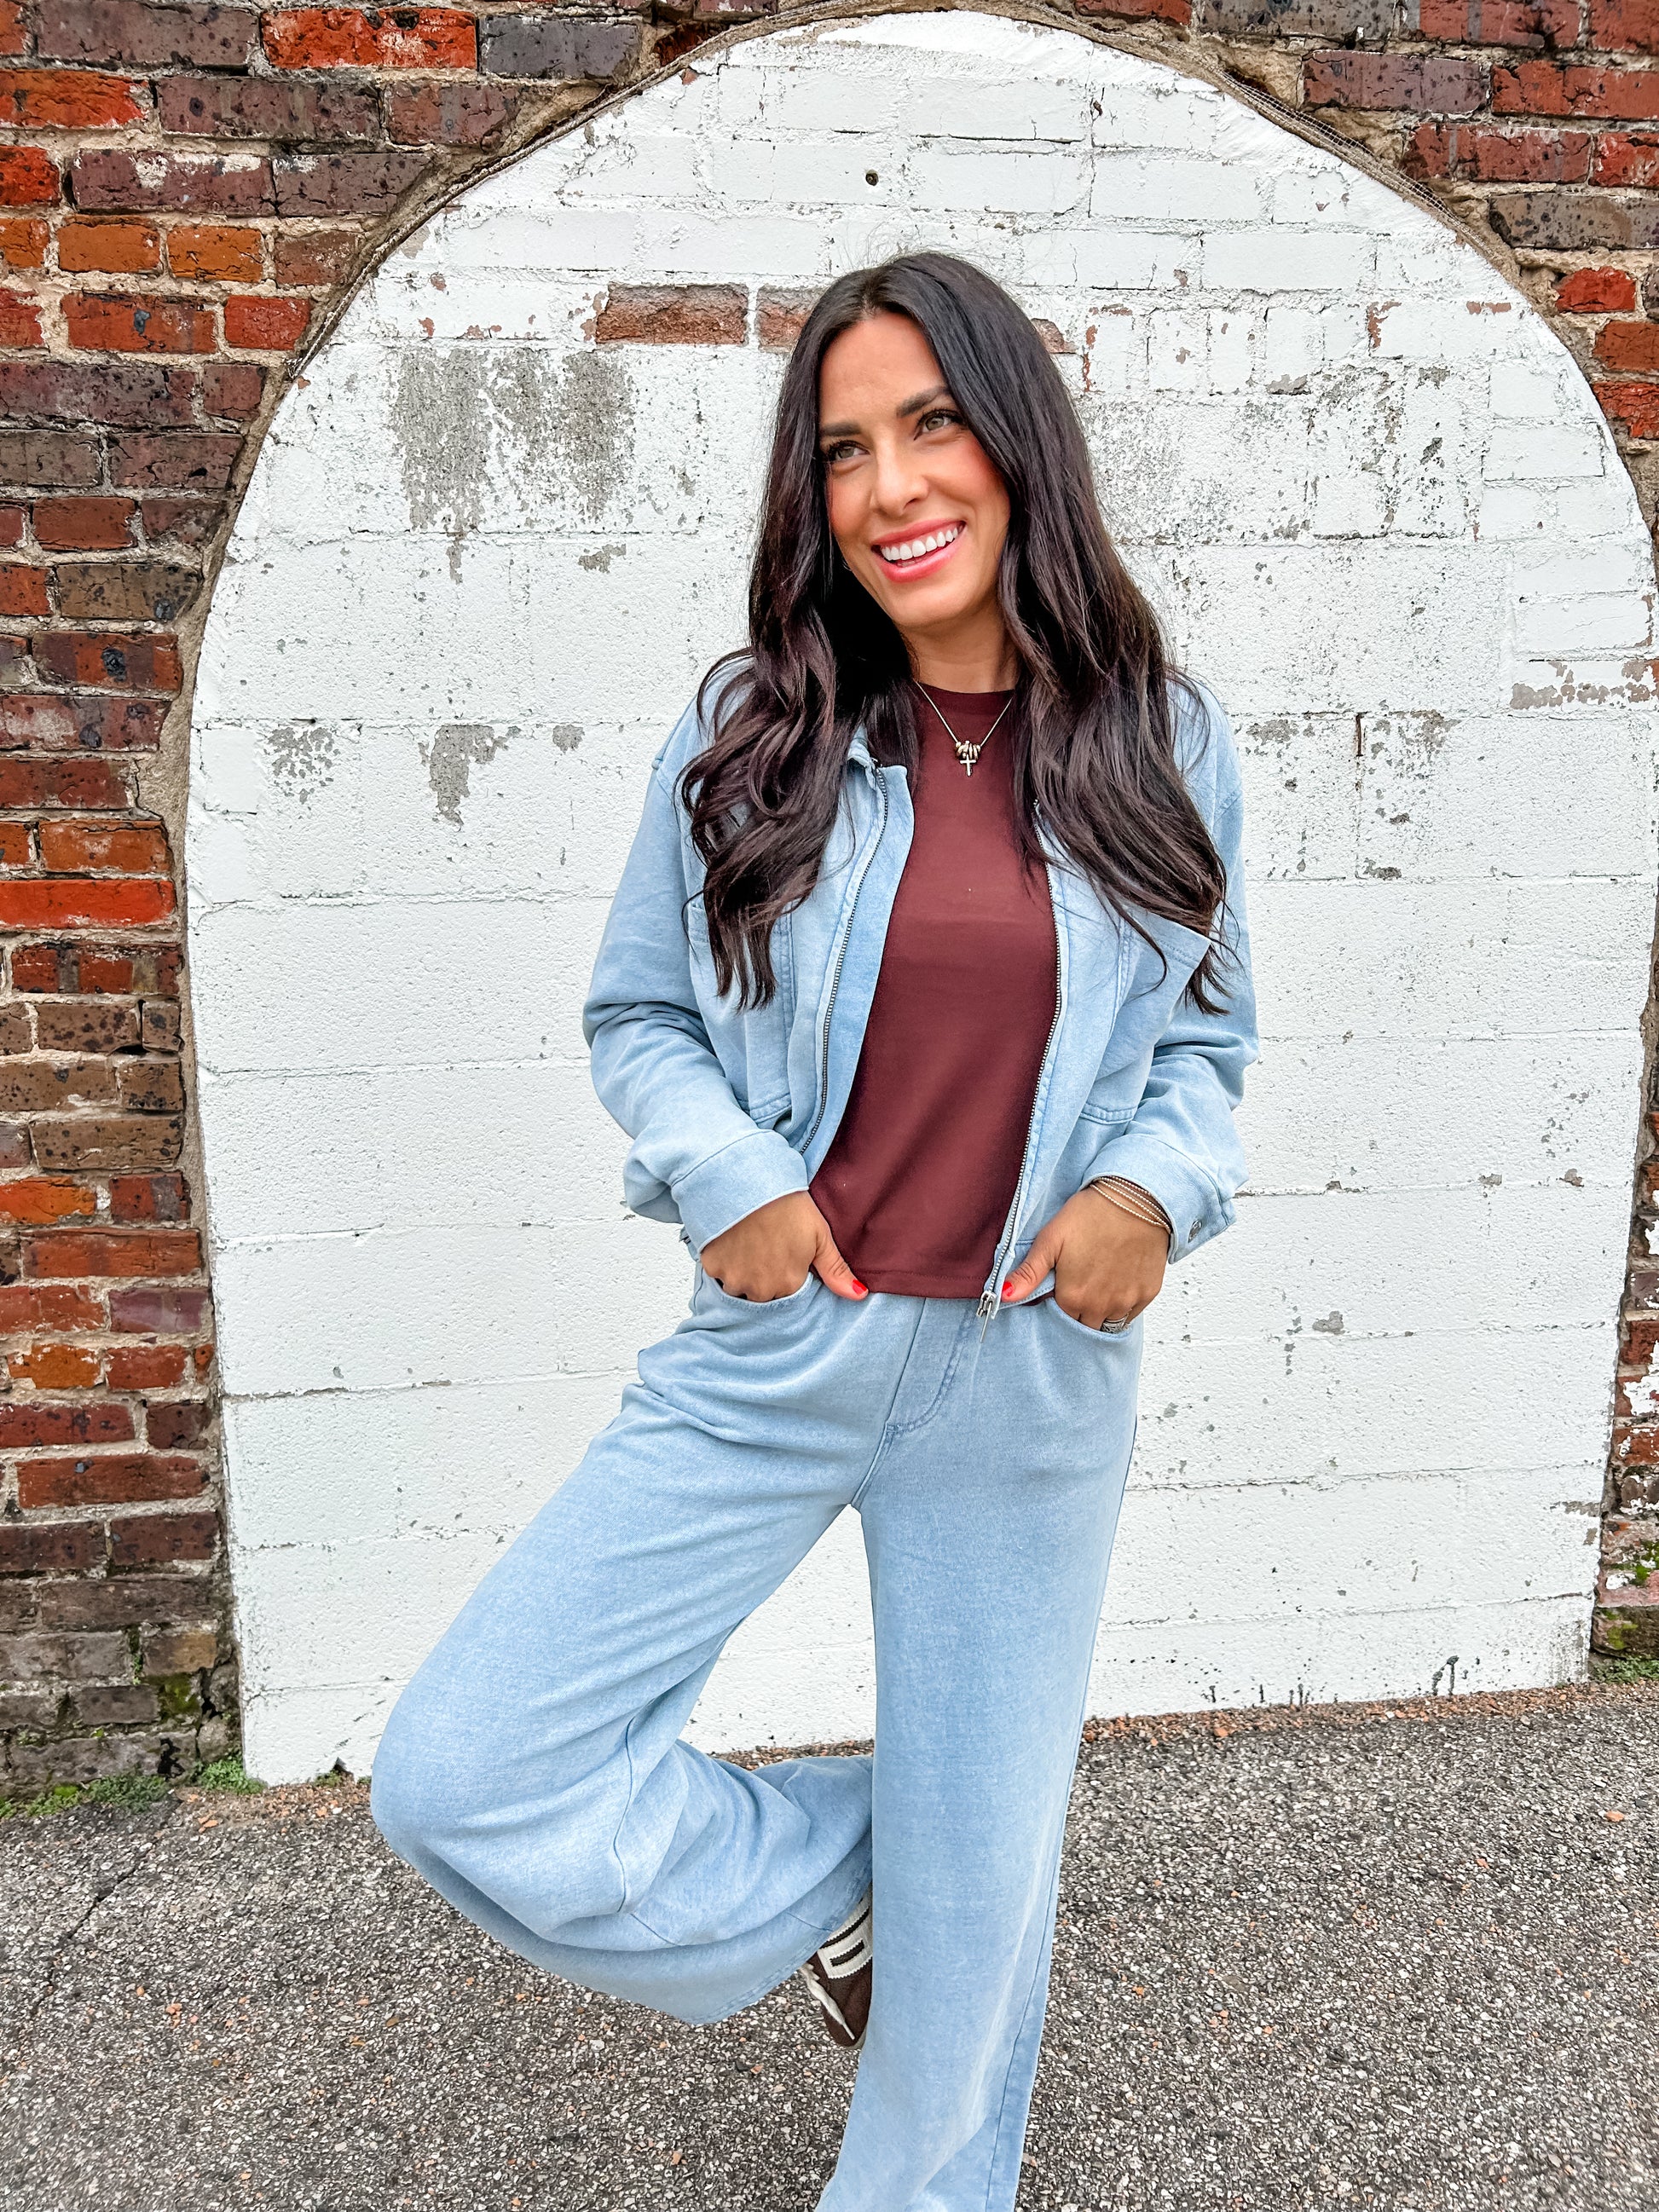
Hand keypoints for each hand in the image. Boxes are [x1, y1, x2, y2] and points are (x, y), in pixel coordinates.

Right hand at [700, 1192, 867, 1303]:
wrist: (745, 1180)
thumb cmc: (786, 1204)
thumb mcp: (819, 1235)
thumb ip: (835, 1270)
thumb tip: (859, 1295)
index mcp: (789, 1284)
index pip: (789, 1292)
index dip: (787, 1271)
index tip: (784, 1251)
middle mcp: (761, 1290)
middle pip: (763, 1293)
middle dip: (765, 1275)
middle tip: (766, 1244)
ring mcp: (734, 1280)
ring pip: (740, 1286)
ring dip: (743, 1271)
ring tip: (748, 1241)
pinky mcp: (712, 1268)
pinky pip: (719, 1274)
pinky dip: (723, 1261)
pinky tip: (731, 1239)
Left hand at [999, 1187, 1166, 1328]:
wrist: (1135, 1197)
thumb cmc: (1091, 1214)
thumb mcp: (1051, 1239)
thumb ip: (1028, 1273)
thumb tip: (1003, 1297)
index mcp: (1073, 1297)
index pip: (1060, 1319)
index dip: (1059, 1302)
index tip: (1062, 1285)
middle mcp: (1101, 1306)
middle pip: (1084, 1325)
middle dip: (1079, 1311)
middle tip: (1081, 1283)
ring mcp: (1127, 1301)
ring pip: (1109, 1323)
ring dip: (1101, 1312)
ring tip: (1099, 1283)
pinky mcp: (1148, 1293)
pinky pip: (1132, 1313)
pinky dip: (1124, 1305)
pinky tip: (1118, 1281)